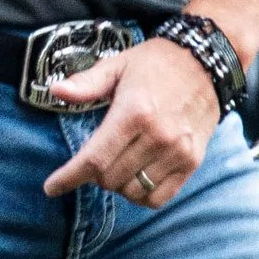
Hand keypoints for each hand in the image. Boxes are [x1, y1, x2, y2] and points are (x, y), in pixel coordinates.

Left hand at [40, 37, 221, 209]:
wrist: (206, 61)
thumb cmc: (157, 63)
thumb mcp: (118, 65)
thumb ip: (86, 83)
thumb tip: (56, 91)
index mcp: (134, 111)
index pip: (94, 159)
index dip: (68, 177)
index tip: (52, 187)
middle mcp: (157, 135)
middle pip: (110, 179)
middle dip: (95, 173)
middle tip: (98, 155)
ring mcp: (177, 150)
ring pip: (132, 191)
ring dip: (118, 184)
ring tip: (119, 162)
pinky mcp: (192, 161)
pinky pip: (158, 197)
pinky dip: (142, 194)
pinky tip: (137, 176)